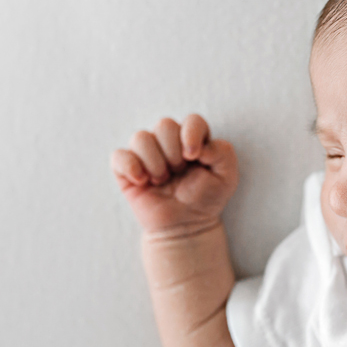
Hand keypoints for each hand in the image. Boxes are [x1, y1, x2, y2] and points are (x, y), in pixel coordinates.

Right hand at [111, 114, 238, 237]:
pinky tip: (143, 182)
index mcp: (193, 138)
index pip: (192, 120)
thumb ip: (223, 153)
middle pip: (164, 124)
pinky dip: (130, 167)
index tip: (194, 157)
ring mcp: (146, 154)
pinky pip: (119, 156)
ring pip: (140, 137)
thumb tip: (199, 145)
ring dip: (155, 162)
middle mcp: (168, 141)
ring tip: (162, 180)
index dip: (191, 134)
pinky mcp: (127, 169)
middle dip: (173, 152)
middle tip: (178, 172)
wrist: (187, 226)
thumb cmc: (206, 199)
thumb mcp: (227, 177)